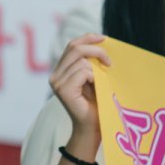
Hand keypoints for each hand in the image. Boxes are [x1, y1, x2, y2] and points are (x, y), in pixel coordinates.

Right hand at [49, 33, 111, 150]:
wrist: (93, 127)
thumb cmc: (97, 104)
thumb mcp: (95, 78)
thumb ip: (93, 62)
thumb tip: (103, 41)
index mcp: (61, 70)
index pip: (72, 45)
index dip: (88, 38)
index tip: (104, 38)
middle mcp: (55, 75)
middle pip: (74, 48)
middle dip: (95, 49)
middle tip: (110, 61)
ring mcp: (57, 82)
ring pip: (80, 60)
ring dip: (96, 69)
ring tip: (102, 81)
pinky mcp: (63, 89)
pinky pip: (82, 72)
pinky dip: (94, 77)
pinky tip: (96, 87)